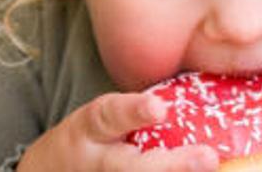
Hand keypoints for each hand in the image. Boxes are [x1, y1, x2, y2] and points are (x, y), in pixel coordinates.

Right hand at [18, 92, 218, 170]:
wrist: (50, 171)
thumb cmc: (92, 138)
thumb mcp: (103, 118)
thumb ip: (136, 111)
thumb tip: (202, 97)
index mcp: (93, 127)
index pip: (113, 115)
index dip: (135, 111)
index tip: (160, 108)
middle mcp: (97, 162)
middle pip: (132, 168)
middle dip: (172, 166)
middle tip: (208, 158)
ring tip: (211, 171)